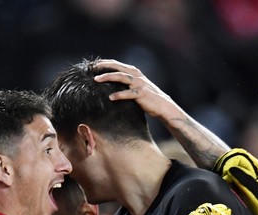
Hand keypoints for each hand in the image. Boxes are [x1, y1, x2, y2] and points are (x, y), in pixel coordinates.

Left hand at [92, 59, 228, 168]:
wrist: (165, 108)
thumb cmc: (150, 100)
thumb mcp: (137, 89)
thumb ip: (127, 85)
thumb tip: (112, 87)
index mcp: (136, 73)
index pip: (118, 65)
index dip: (106, 63)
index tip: (94, 65)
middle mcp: (137, 76)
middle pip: (118, 68)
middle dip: (104, 67)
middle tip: (92, 68)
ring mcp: (140, 85)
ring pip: (121, 78)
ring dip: (108, 78)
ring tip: (96, 80)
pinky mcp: (142, 95)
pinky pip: (128, 94)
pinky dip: (119, 95)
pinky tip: (110, 98)